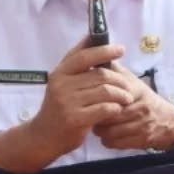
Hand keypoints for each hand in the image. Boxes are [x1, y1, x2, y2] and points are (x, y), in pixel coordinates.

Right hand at [7, 38, 131, 170]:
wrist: (44, 136)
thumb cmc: (59, 107)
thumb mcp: (62, 83)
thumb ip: (77, 64)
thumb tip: (91, 37)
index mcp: (60, 73)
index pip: (84, 56)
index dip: (104, 51)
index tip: (121, 49)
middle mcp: (61, 85)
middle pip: (99, 75)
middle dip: (119, 80)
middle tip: (129, 86)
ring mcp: (68, 102)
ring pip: (105, 91)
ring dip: (121, 95)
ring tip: (127, 99)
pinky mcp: (76, 119)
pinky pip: (104, 109)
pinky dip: (115, 108)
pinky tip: (118, 110)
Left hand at [88, 66, 173, 151]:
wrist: (169, 121)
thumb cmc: (144, 99)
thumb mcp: (133, 82)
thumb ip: (114, 71)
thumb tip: (95, 57)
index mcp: (135, 91)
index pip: (110, 93)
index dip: (97, 97)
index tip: (90, 97)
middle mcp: (140, 108)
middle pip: (108, 114)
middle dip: (96, 115)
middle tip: (92, 114)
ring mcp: (141, 126)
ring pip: (109, 131)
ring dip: (100, 130)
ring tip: (99, 125)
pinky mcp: (140, 140)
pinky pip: (115, 143)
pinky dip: (108, 141)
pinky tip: (108, 136)